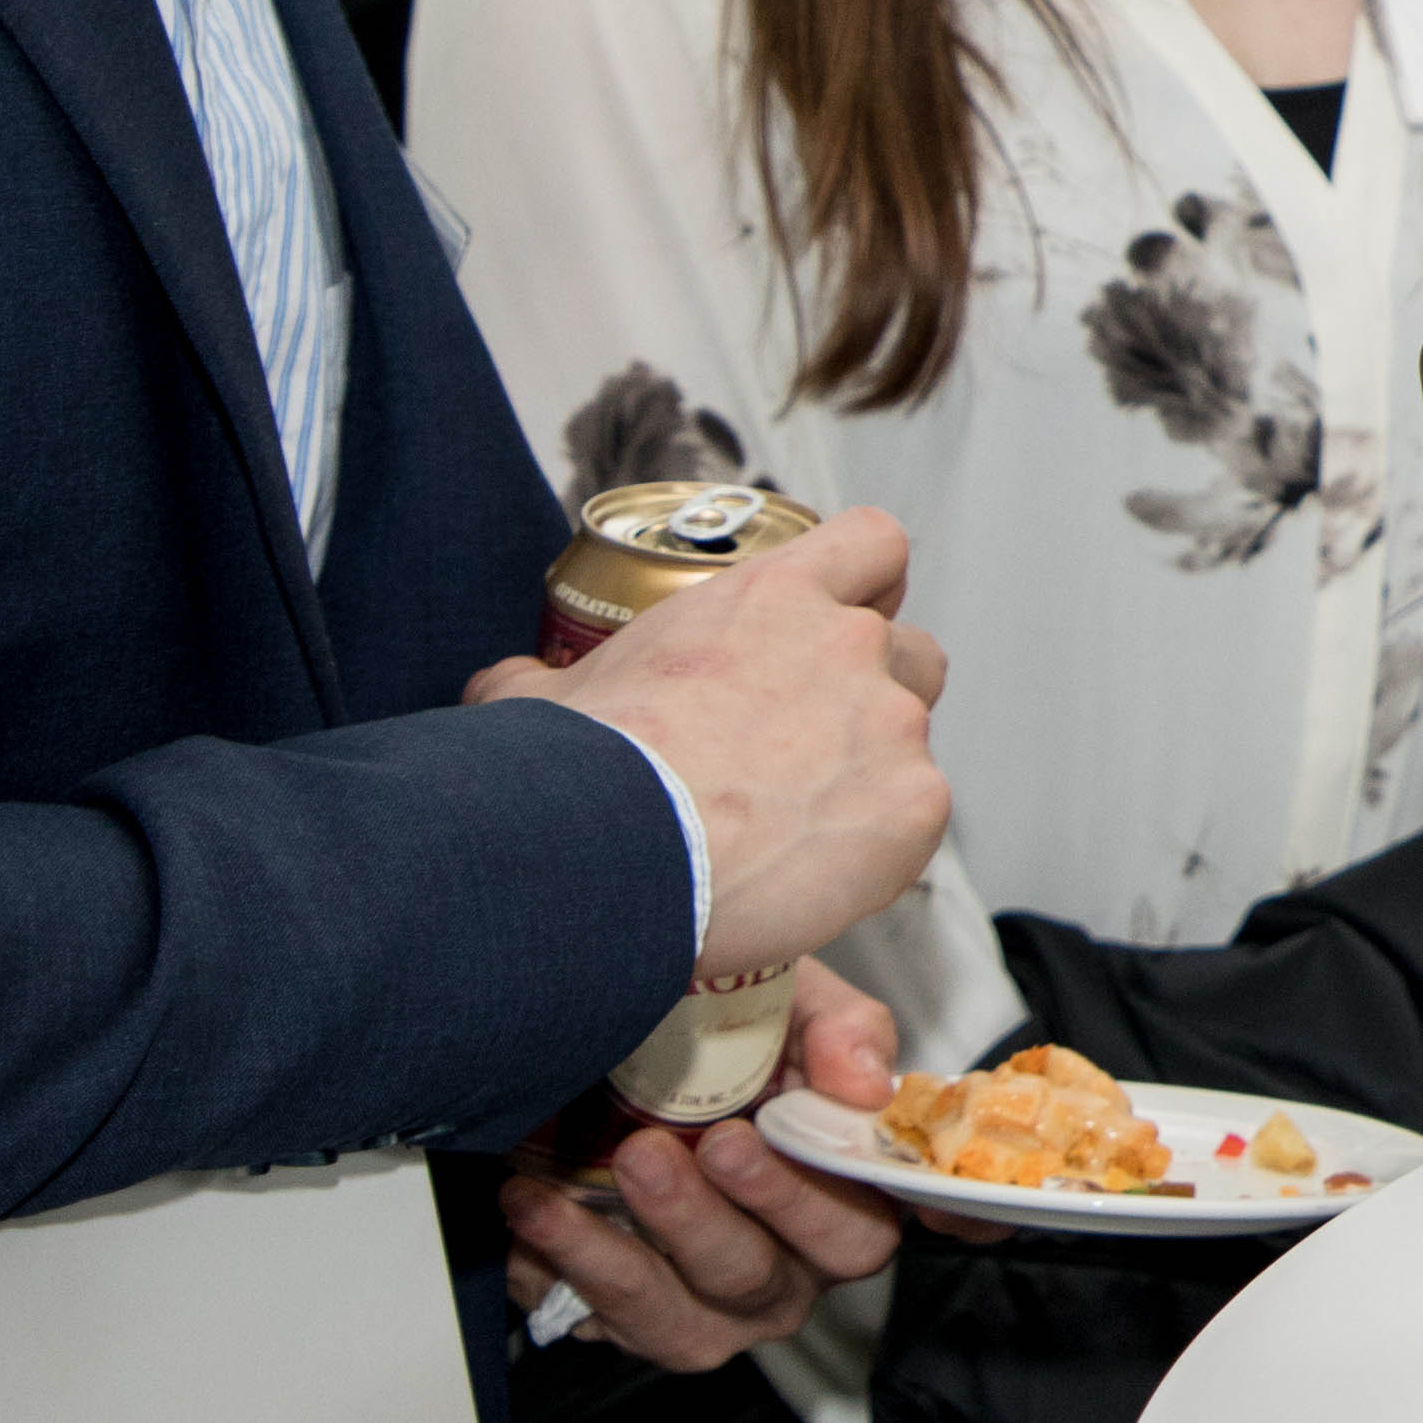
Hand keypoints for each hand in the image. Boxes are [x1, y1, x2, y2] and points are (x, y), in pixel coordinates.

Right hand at [472, 508, 953, 976]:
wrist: (606, 854)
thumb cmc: (572, 771)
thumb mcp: (540, 701)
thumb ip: (541, 681)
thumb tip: (508, 684)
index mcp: (773, 599)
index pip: (871, 543)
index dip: (867, 581)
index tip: (846, 619)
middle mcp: (848, 646)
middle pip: (910, 651)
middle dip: (874, 694)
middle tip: (807, 753)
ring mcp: (890, 725)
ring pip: (912, 740)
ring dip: (872, 774)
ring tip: (796, 829)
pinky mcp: (913, 807)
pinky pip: (913, 823)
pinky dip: (874, 851)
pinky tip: (810, 879)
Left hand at [501, 960, 910, 1372]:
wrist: (607, 1067)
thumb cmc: (719, 1038)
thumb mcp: (784, 1002)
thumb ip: (838, 1028)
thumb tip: (866, 1083)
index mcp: (851, 1191)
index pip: (912, 1218)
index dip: (948, 1227)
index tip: (900, 1192)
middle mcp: (796, 1265)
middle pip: (784, 1271)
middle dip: (731, 1214)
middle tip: (689, 1147)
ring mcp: (716, 1308)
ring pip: (689, 1317)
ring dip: (628, 1255)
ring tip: (574, 1185)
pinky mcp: (638, 1323)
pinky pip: (604, 1322)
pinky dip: (560, 1269)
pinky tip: (532, 1209)